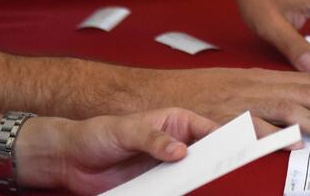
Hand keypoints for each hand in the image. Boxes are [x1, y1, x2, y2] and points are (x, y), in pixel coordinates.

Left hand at [17, 108, 216, 194]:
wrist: (72, 161)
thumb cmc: (98, 134)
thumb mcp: (126, 130)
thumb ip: (153, 140)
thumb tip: (181, 151)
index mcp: (175, 121)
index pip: (207, 129)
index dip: (224, 137)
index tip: (237, 147)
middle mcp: (175, 143)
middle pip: (205, 153)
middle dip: (216, 160)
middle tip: (226, 168)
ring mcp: (166, 165)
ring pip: (191, 174)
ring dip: (198, 179)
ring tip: (204, 183)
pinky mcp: (155, 185)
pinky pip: (173, 190)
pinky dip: (179, 192)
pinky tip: (182, 193)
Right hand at [153, 67, 309, 140]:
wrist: (152, 94)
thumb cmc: (194, 94)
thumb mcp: (237, 88)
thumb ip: (267, 96)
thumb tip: (298, 112)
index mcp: (261, 77)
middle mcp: (254, 85)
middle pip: (307, 91)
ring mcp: (238, 101)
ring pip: (288, 106)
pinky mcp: (221, 118)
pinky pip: (252, 126)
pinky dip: (275, 133)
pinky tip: (295, 142)